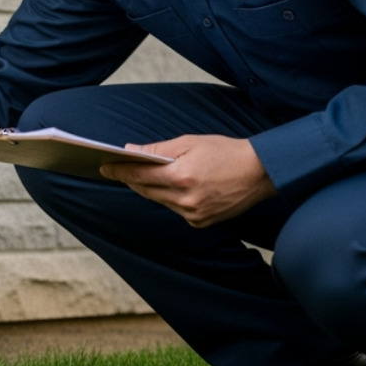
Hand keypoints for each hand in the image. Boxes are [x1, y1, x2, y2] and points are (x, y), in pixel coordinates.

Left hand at [99, 135, 274, 226]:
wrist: (261, 172)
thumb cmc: (225, 151)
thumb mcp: (190, 142)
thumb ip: (158, 150)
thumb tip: (131, 151)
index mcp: (181, 177)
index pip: (139, 176)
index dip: (119, 171)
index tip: (104, 167)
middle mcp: (185, 200)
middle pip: (146, 191)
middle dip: (132, 179)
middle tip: (118, 169)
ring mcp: (194, 214)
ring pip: (160, 201)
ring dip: (150, 189)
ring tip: (141, 176)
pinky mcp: (202, 222)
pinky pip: (176, 210)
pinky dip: (169, 198)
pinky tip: (169, 187)